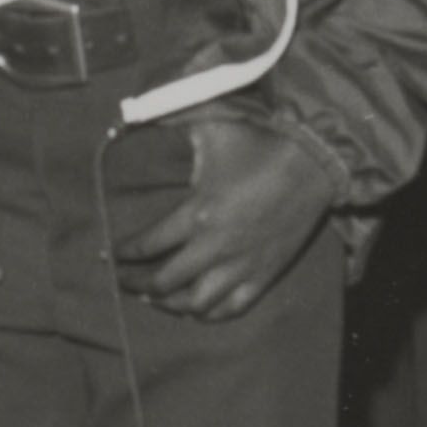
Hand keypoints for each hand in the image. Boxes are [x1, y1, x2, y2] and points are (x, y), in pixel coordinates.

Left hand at [116, 110, 339, 321]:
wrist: (317, 162)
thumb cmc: (261, 144)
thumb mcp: (212, 128)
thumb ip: (171, 121)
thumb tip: (135, 113)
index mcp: (197, 213)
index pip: (146, 245)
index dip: (122, 254)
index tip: (109, 255)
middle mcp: (216, 246)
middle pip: (163, 280)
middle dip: (136, 282)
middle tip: (122, 280)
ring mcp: (242, 265)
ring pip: (195, 303)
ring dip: (168, 304)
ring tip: (152, 298)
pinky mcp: (266, 275)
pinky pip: (232, 308)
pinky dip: (208, 314)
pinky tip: (193, 310)